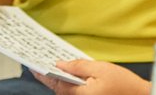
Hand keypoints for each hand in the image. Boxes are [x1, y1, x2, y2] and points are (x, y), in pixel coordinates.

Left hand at [33, 60, 147, 93]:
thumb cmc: (123, 84)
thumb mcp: (101, 69)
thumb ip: (80, 66)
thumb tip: (61, 64)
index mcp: (78, 93)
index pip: (55, 82)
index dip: (43, 73)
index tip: (33, 65)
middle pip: (58, 87)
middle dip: (48, 76)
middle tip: (39, 63)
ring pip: (64, 90)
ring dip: (57, 79)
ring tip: (50, 66)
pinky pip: (72, 91)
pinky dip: (66, 83)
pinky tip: (66, 74)